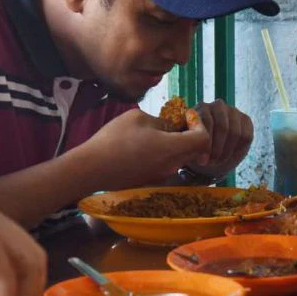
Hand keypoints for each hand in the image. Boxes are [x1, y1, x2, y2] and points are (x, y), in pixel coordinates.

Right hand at [78, 108, 210, 190]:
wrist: (93, 168)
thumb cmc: (115, 139)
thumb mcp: (139, 118)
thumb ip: (161, 121)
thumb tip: (169, 126)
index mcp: (173, 148)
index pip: (203, 139)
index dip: (199, 124)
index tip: (185, 115)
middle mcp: (172, 165)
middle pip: (195, 150)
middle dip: (190, 134)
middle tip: (176, 122)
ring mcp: (162, 175)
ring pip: (180, 157)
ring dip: (177, 143)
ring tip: (158, 131)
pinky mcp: (151, 180)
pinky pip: (167, 164)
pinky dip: (165, 153)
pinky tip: (146, 145)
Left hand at [186, 99, 252, 177]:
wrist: (210, 154)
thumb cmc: (194, 148)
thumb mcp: (185, 144)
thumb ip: (184, 139)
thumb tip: (182, 139)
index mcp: (201, 108)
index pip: (206, 121)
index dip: (205, 143)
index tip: (202, 161)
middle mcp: (217, 106)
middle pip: (223, 127)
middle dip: (217, 149)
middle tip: (211, 163)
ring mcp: (233, 112)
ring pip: (235, 132)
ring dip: (227, 151)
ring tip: (218, 161)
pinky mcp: (245, 120)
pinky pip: (246, 136)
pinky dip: (237, 150)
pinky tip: (228, 157)